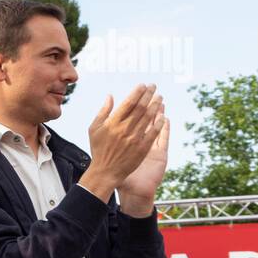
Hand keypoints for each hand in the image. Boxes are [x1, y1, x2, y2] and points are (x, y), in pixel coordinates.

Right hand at [80, 85, 164, 202]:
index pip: (129, 103)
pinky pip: (153, 133)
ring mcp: (134, 139)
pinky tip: (163, 116)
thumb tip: (110, 96)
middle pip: (141, 108)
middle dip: (149, 95)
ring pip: (149, 118)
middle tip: (154, 87)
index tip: (143, 86)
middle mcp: (125, 129)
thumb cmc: (99, 149)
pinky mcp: (142, 148)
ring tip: (160, 98)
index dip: (137, 93)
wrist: (105, 171)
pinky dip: (159, 124)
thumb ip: (103, 112)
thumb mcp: (94, 129)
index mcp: (113, 123)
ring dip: (156, 106)